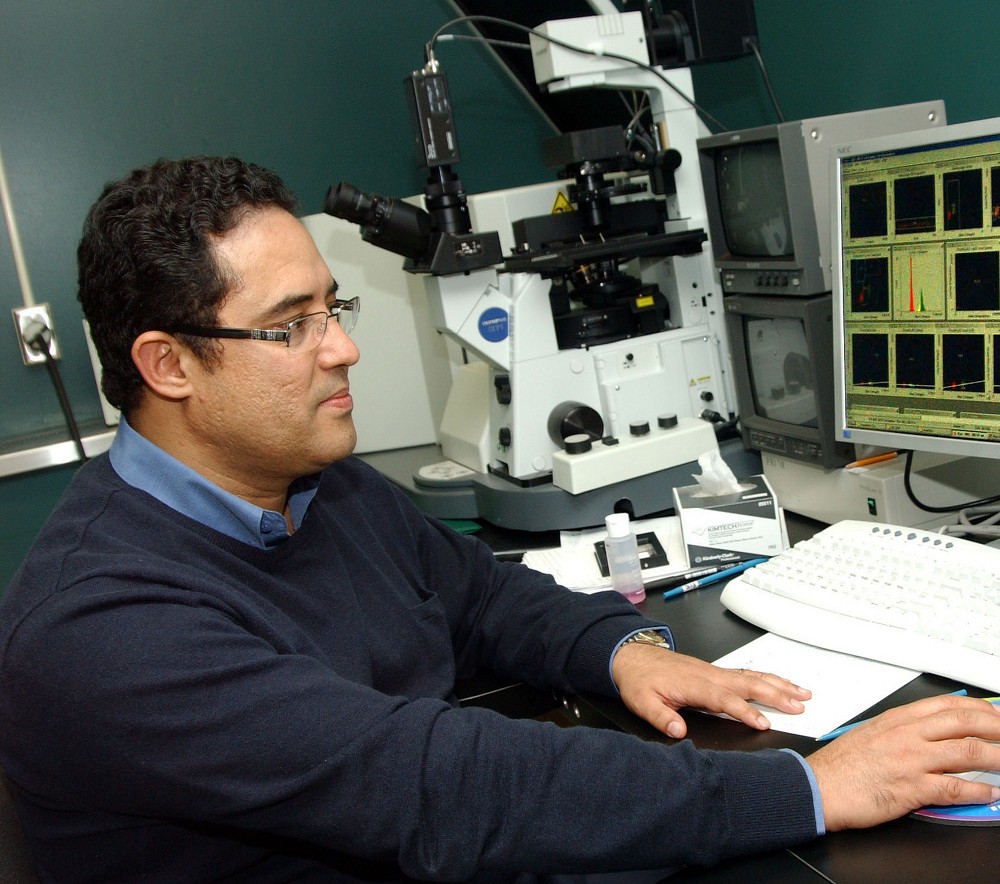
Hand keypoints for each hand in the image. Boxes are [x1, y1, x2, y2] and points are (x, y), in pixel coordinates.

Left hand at [610, 642, 810, 738]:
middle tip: (800, 705)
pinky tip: (780, 683)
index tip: (764, 723)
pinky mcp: (715, 672)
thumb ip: (661, 717)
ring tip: (802, 693)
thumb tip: (678, 731)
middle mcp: (708, 675)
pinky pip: (746, 674)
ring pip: (751, 677)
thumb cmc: (639, 680)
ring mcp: (714, 672)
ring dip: (778, 684)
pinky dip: (767, 678)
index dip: (744, 711)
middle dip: (775, 695)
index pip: (724, 700)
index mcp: (693, 684)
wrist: (634, 657)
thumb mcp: (642, 702)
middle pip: (747, 684)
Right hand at [809, 694, 999, 830]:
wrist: (820, 786)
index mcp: (897, 720)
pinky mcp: (912, 788)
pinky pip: (954, 788)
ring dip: (997, 757)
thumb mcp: (872, 734)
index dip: (977, 709)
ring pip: (966, 752)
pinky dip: (978, 791)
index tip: (994, 714)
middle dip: (995, 727)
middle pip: (963, 723)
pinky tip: (991, 793)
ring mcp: (911, 760)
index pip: (946, 706)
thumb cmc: (841, 765)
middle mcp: (907, 735)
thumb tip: (928, 734)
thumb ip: (901, 731)